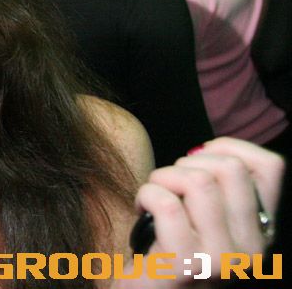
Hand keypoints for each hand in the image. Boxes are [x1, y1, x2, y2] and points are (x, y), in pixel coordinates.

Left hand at [114, 137, 284, 287]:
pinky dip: (146, 196)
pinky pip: (166, 205)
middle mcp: (251, 249)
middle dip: (187, 163)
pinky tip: (141, 211)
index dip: (230, 147)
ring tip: (153, 195)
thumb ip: (217, 189)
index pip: (271, 168)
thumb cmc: (169, 251)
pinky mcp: (186, 265)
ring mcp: (222, 260)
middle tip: (168, 184)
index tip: (198, 157)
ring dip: (163, 178)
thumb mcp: (206, 220)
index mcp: (260, 232)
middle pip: (230, 169)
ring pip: (199, 182)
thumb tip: (205, 149)